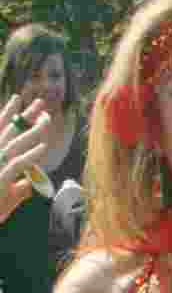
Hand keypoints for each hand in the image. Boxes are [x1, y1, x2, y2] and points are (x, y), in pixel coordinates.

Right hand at [0, 96, 49, 223]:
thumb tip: (30, 183)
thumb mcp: (8, 194)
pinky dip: (31, 155)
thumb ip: (19, 186)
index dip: (9, 114)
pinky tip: (42, 147)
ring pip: (16, 144)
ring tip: (46, 120)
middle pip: (10, 131)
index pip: (1, 129)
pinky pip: (18, 163)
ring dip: (32, 131)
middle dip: (25, 116)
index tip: (18, 99)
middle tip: (40, 103)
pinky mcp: (1, 178)